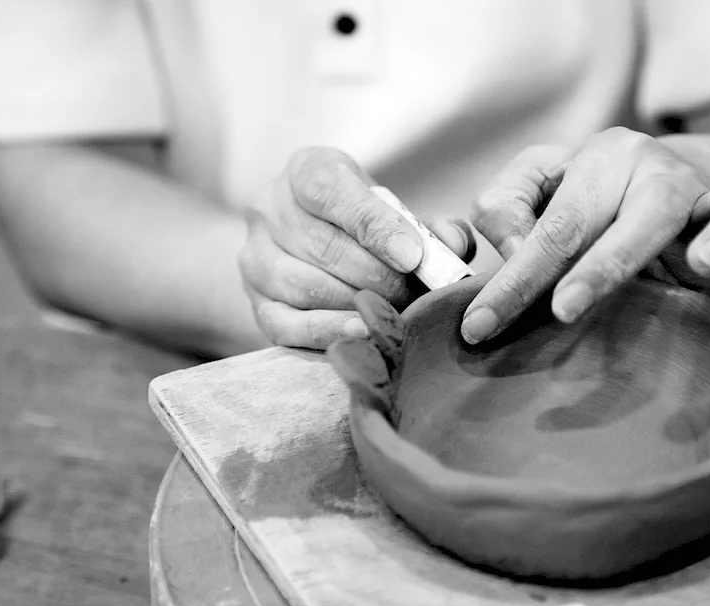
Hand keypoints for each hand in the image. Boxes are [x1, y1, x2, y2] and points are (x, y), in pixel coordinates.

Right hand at [239, 147, 473, 348]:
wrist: (307, 244)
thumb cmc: (362, 224)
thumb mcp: (393, 209)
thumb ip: (430, 225)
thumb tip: (455, 245)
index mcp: (304, 170)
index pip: (329, 191)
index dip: (375, 226)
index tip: (412, 256)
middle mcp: (268, 207)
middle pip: (322, 246)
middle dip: (377, 275)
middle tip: (413, 294)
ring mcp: (254, 257)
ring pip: (303, 286)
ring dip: (356, 304)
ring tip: (393, 313)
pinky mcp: (255, 302)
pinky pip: (285, 324)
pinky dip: (327, 331)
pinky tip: (361, 331)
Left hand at [461, 128, 709, 343]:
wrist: (684, 185)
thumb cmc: (604, 209)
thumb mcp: (552, 203)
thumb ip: (513, 215)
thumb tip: (500, 249)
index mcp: (592, 162)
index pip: (544, 216)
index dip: (512, 271)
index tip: (479, 324)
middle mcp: (645, 166)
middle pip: (606, 216)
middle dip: (581, 272)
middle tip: (561, 312)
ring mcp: (702, 186)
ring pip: (701, 204)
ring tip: (702, 269)